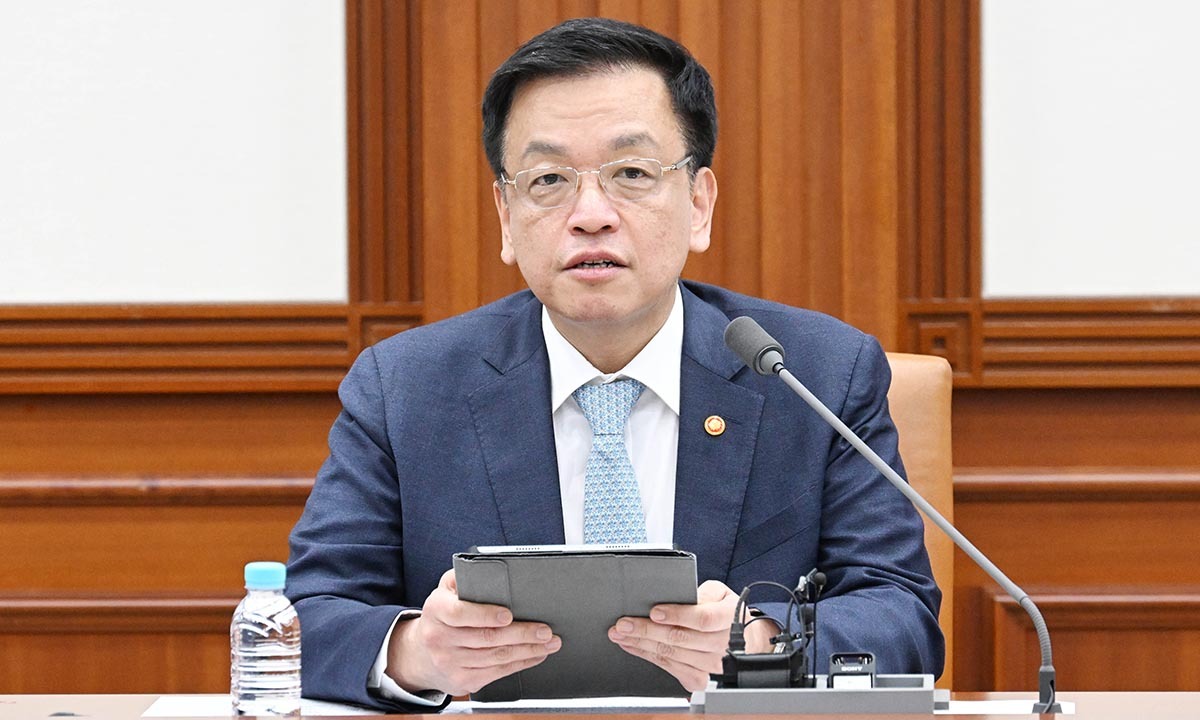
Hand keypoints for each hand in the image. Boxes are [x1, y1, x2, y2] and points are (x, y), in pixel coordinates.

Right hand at [386, 569, 561, 695]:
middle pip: (486, 638)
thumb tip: (491, 568)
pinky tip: (534, 655)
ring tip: (548, 642)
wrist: (424, 651)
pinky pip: (496, 673)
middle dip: (522, 634)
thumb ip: (466, 577)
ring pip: (496, 657)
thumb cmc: (444, 614)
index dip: (485, 614)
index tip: (508, 615)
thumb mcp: (447, 589)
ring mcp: (449, 662)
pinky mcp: (462, 680)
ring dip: (527, 650)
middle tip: (545, 630)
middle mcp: (439, 638)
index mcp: (436, 609)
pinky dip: (520, 664)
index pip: (459, 613)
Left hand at [606, 580, 780, 691]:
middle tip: (624, 623)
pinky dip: (651, 658)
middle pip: (682, 639)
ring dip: (643, 645)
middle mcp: (723, 643)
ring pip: (673, 655)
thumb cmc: (725, 611)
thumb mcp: (719, 592)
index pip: (704, 619)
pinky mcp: (702, 677)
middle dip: (647, 630)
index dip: (678, 615)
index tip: (654, 611)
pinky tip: (636, 648)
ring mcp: (713, 663)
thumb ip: (701, 592)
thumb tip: (677, 595)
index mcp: (730, 617)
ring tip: (622, 634)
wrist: (743, 637)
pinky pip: (674, 671)